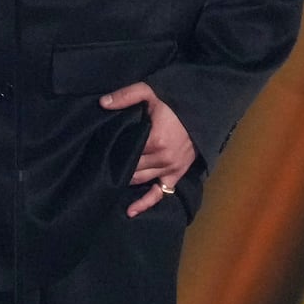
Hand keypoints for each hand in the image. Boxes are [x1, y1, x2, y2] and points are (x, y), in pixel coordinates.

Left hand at [100, 81, 196, 216]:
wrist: (202, 111)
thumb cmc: (174, 103)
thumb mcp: (149, 92)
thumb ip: (126, 96)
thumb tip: (102, 103)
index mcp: (154, 139)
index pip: (126, 150)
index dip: (112, 151)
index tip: (100, 150)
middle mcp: (162, 158)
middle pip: (132, 167)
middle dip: (117, 166)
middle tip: (102, 165)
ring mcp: (170, 169)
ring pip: (141, 180)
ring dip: (126, 180)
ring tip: (110, 180)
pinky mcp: (176, 175)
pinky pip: (159, 193)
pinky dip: (145, 203)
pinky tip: (130, 211)